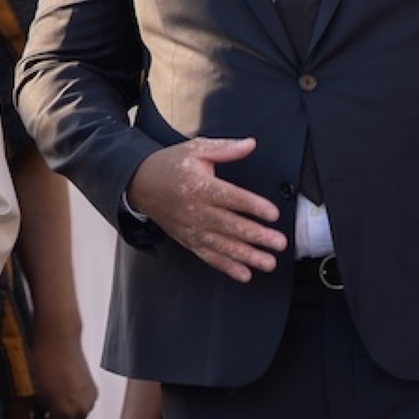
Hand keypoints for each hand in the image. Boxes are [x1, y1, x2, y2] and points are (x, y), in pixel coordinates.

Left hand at [10, 325, 98, 418]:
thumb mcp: (22, 394)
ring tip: (39, 401)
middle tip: (30, 416)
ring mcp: (89, 400)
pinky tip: (52, 393)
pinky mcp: (92, 390)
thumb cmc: (40, 358)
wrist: (56, 334)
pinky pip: (78, 409)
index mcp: (66, 414)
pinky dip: (65, 408)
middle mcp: (82, 410)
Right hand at [125, 137, 283, 282]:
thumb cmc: (170, 165)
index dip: (253, 206)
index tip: (273, 214)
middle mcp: (195, 210)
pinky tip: (244, 274)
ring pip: (222, 246)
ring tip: (268, 262)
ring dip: (247, 256)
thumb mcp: (195, 149)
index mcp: (199, 186)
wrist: (140, 184)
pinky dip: (226, 267)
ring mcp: (191, 228)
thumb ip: (225, 148)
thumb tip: (250, 144)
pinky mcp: (187, 240)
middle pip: (230, 225)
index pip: (231, 198)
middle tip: (279, 243)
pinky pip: (208, 256)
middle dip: (256, 236)